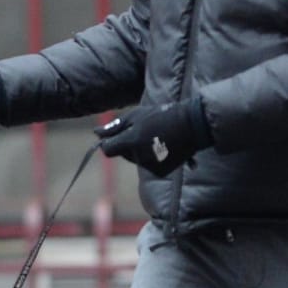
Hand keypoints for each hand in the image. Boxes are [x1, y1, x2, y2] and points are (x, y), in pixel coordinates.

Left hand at [96, 97, 211, 177]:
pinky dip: (151, 158)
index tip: (116, 136)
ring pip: (136, 159)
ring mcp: (150, 166)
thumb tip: (95, 134)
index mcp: (132, 142)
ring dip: (140, 150)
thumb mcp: (136, 115)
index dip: (109, 143)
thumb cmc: (162, 115)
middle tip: (145, 130)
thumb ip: (114, 127)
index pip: (107, 150)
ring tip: (156, 136)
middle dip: (128, 144)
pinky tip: (163, 146)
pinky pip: (148, 165)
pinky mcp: (160, 172)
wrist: (192, 124)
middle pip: (123, 154)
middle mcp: (140, 157)